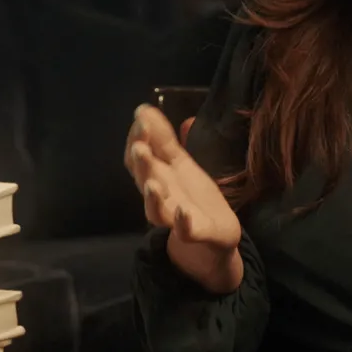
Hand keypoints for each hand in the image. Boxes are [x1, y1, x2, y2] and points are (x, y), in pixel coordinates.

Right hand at [125, 104, 243, 291]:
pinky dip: (183, 223)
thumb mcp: (180, 165)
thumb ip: (165, 140)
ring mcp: (176, 218)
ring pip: (157, 210)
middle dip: (141, 164)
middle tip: (139, 146)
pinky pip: (186, 231)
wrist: (213, 242)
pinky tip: (184, 213)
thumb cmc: (193, 198)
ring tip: (153, 183)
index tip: (140, 115)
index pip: (141, 157)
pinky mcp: (196, 234)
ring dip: (153, 197)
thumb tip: (144, 109)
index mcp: (160, 177)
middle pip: (145, 180)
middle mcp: (163, 197)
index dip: (139, 137)